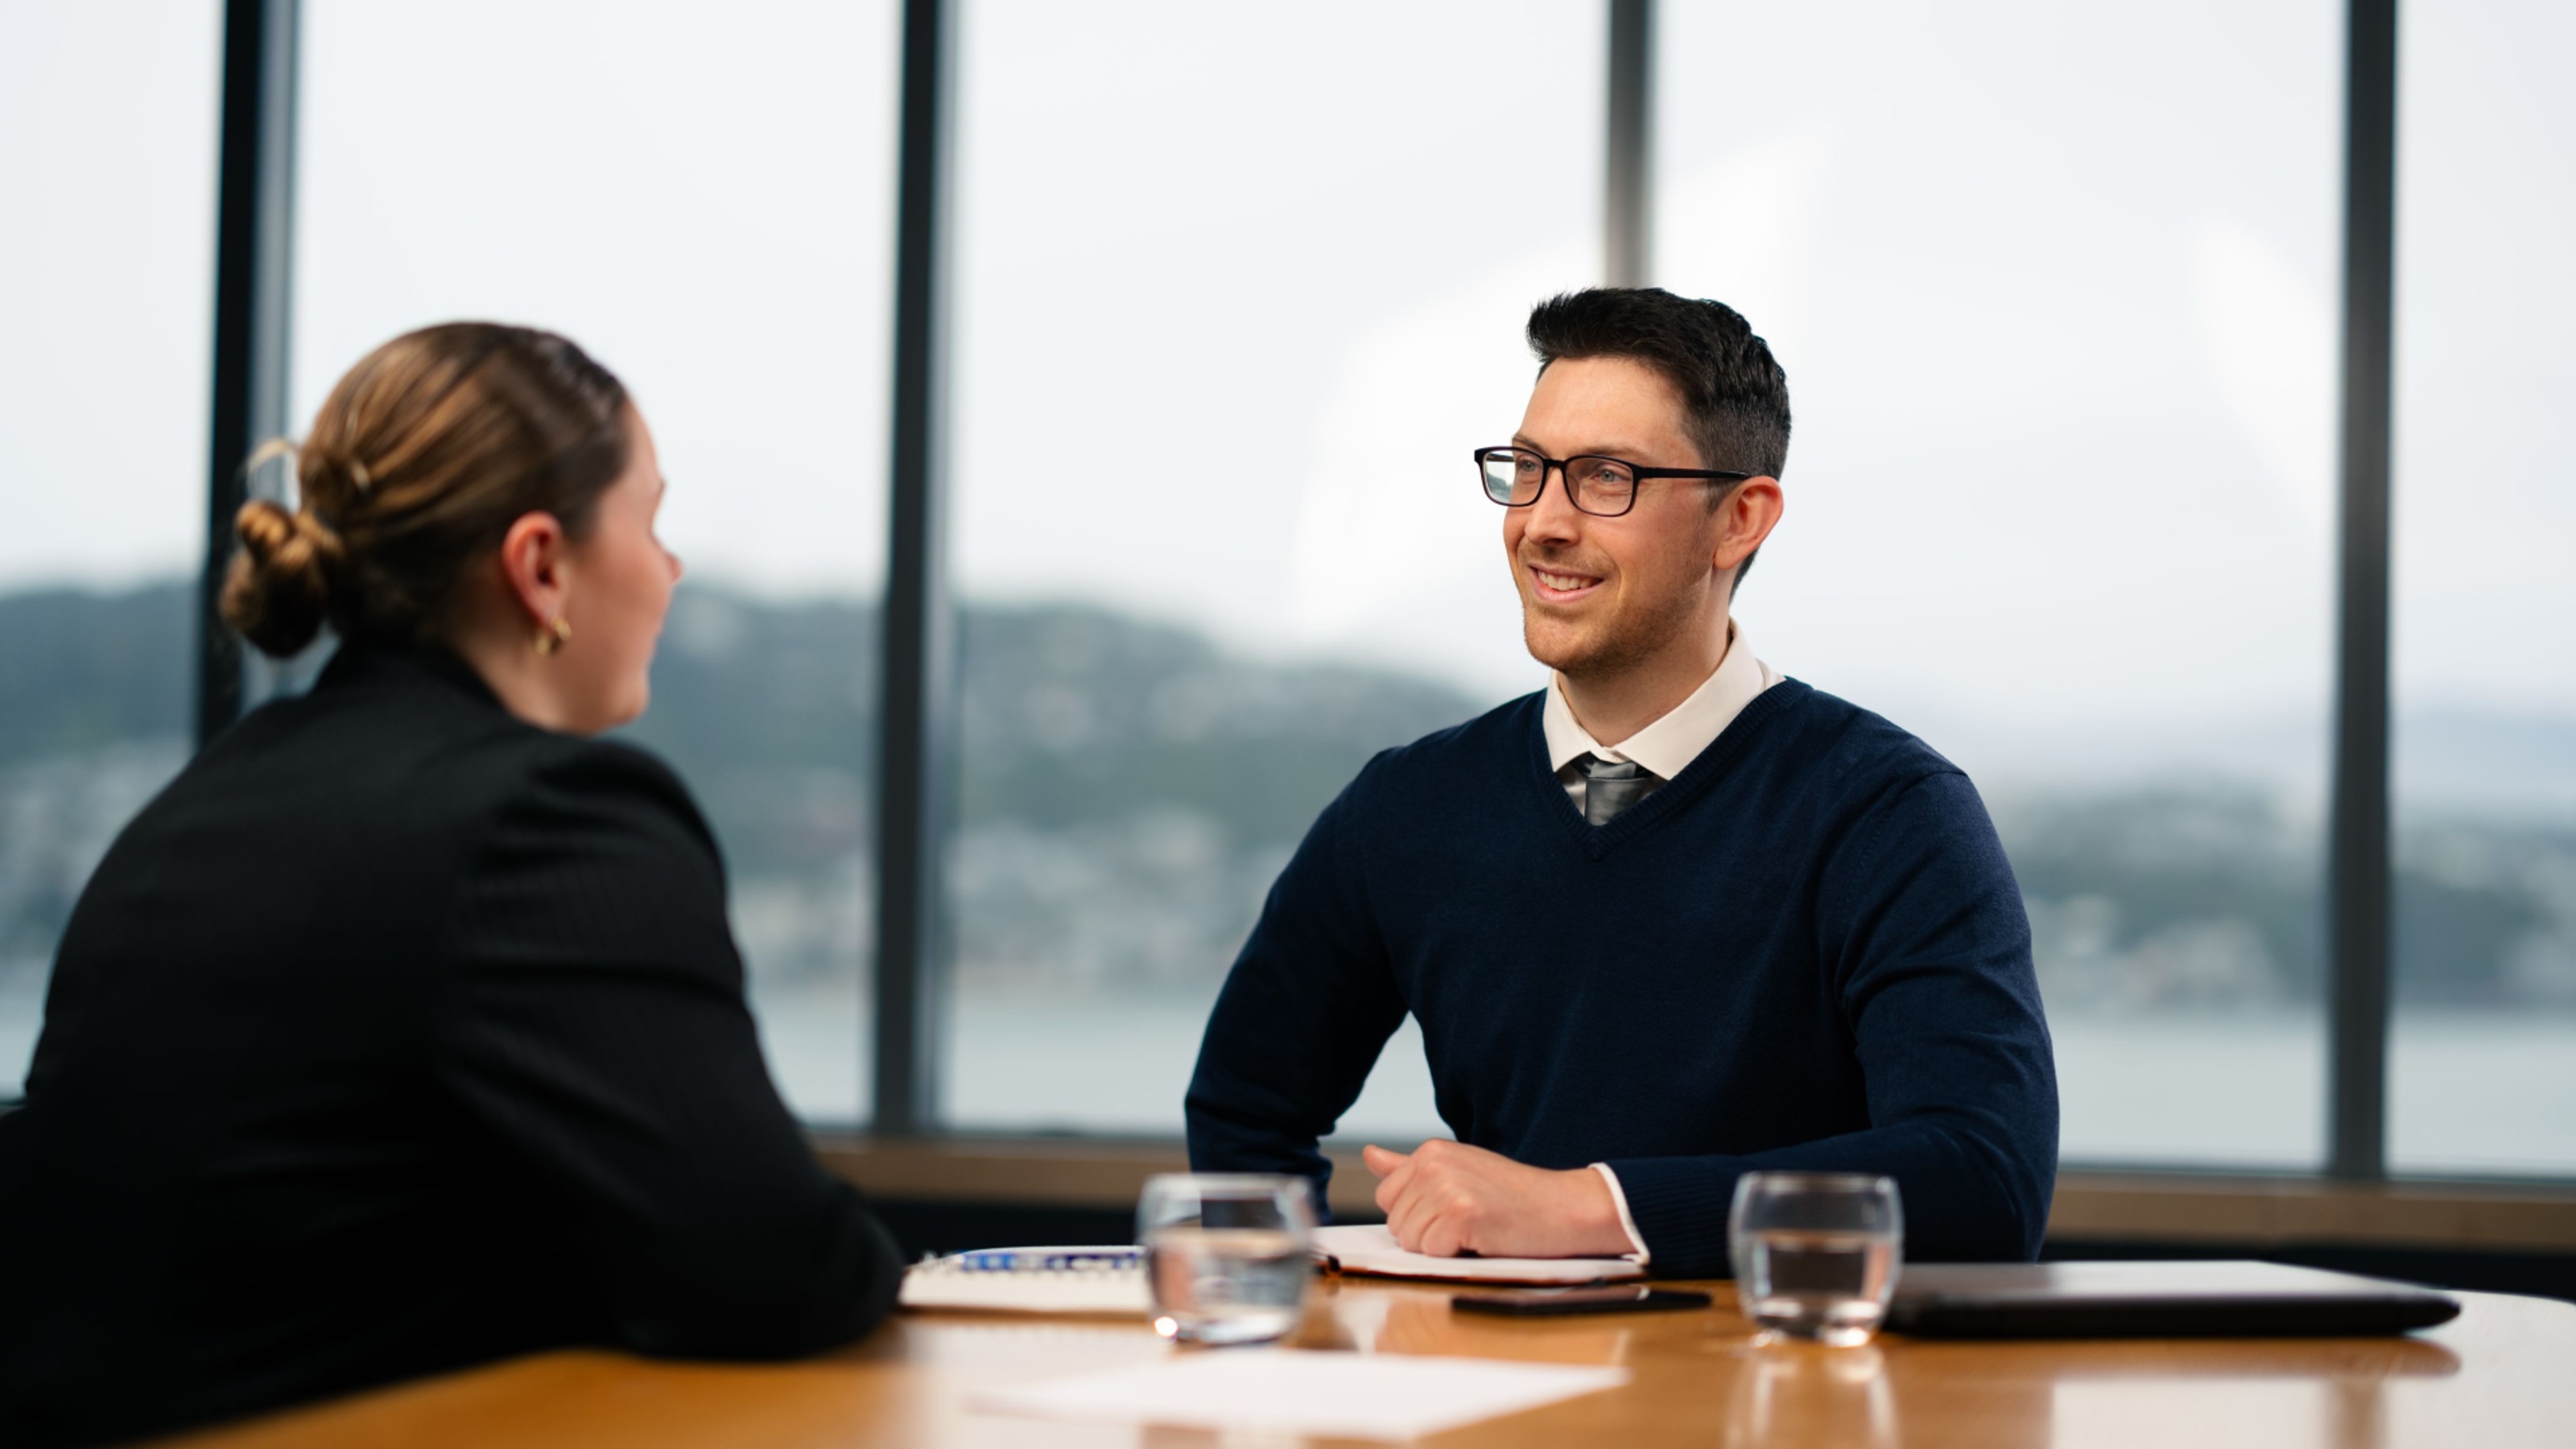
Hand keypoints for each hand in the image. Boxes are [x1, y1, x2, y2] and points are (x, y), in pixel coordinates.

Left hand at [1359, 1139, 1633, 1258]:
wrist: (1562, 1207)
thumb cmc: (1511, 1195)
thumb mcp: (1457, 1170)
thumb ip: (1407, 1167)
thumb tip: (1367, 1153)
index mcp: (1429, 1151)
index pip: (1386, 1199)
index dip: (1417, 1215)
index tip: (1451, 1210)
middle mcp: (1433, 1164)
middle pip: (1397, 1223)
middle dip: (1428, 1233)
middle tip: (1468, 1221)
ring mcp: (1447, 1187)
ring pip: (1411, 1241)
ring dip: (1442, 1246)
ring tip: (1475, 1229)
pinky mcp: (1461, 1214)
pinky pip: (1433, 1251)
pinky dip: (1455, 1254)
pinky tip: (1481, 1238)